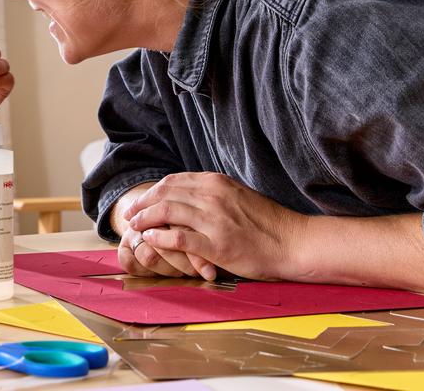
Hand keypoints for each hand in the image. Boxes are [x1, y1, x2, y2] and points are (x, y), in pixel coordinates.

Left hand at [125, 172, 305, 280]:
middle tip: (130, 216)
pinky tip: (151, 241)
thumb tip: (191, 194)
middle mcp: (213, 196)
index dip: (153, 191)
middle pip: (165, 193)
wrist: (293, 242)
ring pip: (167, 212)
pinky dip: (160, 238)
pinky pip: (179, 238)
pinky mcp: (217, 244)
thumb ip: (213, 193)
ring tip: (135, 228)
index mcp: (217, 182)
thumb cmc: (267, 223)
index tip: (141, 201)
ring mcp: (214, 219)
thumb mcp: (238, 196)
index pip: (174, 181)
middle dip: (143, 204)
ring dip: (146, 220)